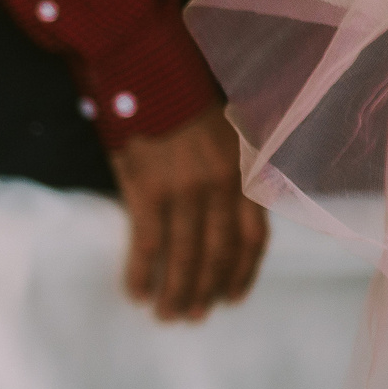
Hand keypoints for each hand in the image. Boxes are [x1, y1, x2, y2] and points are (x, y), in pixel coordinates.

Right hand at [108, 105, 268, 321]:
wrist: (149, 71)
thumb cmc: (184, 97)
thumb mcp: (227, 129)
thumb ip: (234, 166)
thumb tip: (232, 202)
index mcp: (243, 173)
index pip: (252, 237)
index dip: (242, 272)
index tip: (232, 298)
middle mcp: (220, 187)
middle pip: (218, 253)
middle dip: (206, 290)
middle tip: (193, 318)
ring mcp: (185, 191)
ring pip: (185, 256)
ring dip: (176, 292)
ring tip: (166, 316)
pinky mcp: (148, 190)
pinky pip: (148, 242)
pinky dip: (141, 271)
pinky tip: (135, 292)